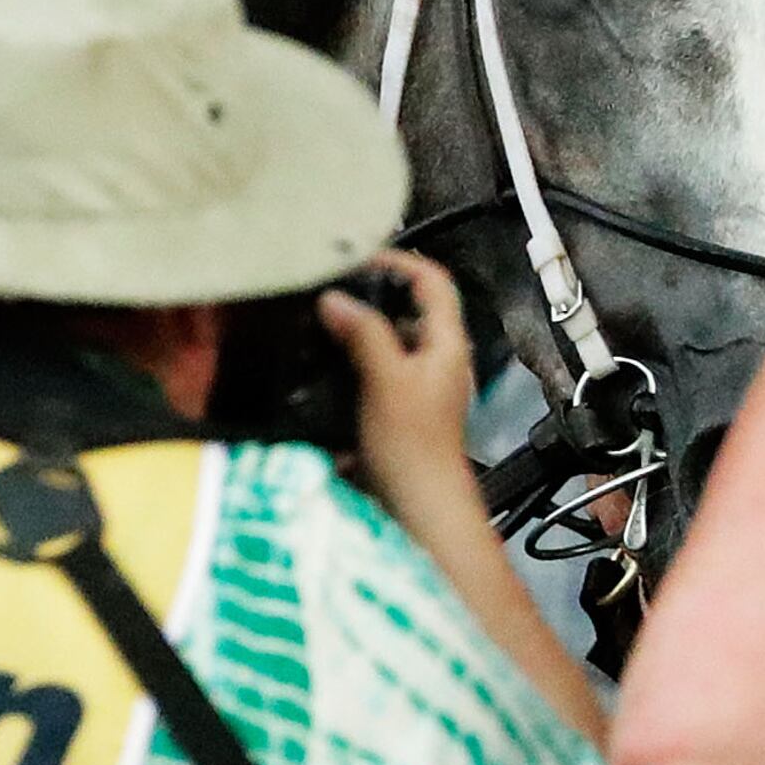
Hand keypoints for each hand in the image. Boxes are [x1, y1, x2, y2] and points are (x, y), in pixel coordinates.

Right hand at [320, 249, 477, 507]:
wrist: (418, 507)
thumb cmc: (412, 445)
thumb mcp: (387, 381)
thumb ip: (364, 334)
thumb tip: (334, 297)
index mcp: (447, 345)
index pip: (433, 282)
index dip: (399, 260)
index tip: (356, 256)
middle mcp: (437, 358)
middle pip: (408, 307)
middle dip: (369, 293)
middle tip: (326, 285)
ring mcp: (417, 383)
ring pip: (388, 336)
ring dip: (356, 324)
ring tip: (317, 316)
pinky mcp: (396, 405)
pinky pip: (373, 365)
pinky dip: (350, 354)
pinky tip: (320, 358)